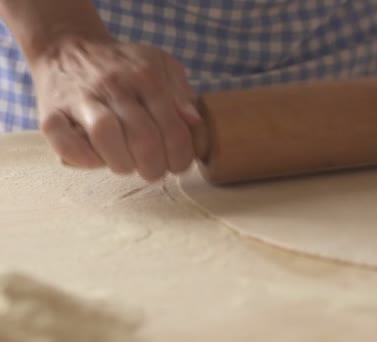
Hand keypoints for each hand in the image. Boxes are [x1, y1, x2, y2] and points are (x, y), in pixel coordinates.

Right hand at [31, 37, 200, 180]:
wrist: (66, 47)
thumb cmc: (122, 65)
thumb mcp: (160, 65)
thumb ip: (181, 92)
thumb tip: (193, 122)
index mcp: (146, 76)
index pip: (172, 126)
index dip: (180, 155)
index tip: (178, 166)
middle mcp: (114, 85)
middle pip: (142, 137)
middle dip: (154, 166)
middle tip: (154, 172)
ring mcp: (80, 98)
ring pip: (105, 137)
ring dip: (122, 163)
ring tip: (128, 166)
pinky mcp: (51, 113)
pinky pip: (66, 142)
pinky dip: (85, 158)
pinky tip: (98, 159)